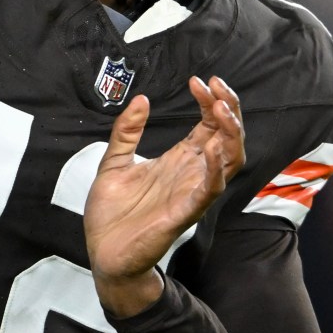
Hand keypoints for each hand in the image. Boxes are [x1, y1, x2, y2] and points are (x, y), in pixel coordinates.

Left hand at [87, 76, 245, 319]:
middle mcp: (191, 173)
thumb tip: (142, 99)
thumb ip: (127, 131)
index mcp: (178, 160)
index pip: (208, 124)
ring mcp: (191, 192)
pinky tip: (212, 149)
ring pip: (230, 161)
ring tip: (220, 108)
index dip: (210, 100)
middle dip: (228, 108)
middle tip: (216, 86)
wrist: (102, 252)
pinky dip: (216, 170)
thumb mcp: (113, 162)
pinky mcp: (185, 213)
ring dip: (230, 134)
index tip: (198, 80)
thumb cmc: (113, 213)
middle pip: (227, 137)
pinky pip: (210, 191)